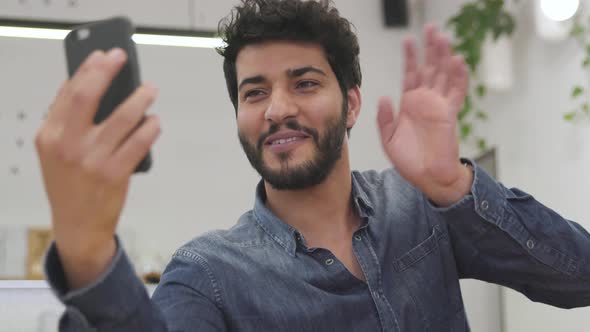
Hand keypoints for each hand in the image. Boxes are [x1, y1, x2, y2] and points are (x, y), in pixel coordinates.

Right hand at [35, 48, 160, 287]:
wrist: (77, 227)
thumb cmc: (70, 185)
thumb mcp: (56, 153)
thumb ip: (68, 123)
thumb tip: (93, 86)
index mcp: (49, 136)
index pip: (67, 93)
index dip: (87, 69)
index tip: (102, 55)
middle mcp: (67, 145)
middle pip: (88, 96)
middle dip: (107, 71)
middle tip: (123, 58)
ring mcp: (91, 160)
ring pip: (122, 118)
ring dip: (140, 99)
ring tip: (150, 90)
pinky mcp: (114, 174)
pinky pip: (138, 143)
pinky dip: (150, 128)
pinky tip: (155, 121)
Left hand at [377, 24, 471, 205]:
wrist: (427, 177)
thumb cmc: (409, 160)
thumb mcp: (388, 138)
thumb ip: (385, 118)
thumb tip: (384, 97)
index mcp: (410, 104)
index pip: (411, 74)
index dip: (411, 57)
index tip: (408, 39)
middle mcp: (425, 100)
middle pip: (430, 68)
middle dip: (430, 48)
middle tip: (431, 28)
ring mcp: (439, 106)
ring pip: (443, 75)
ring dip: (444, 56)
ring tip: (443, 37)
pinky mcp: (449, 114)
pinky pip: (456, 92)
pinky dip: (458, 77)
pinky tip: (457, 61)